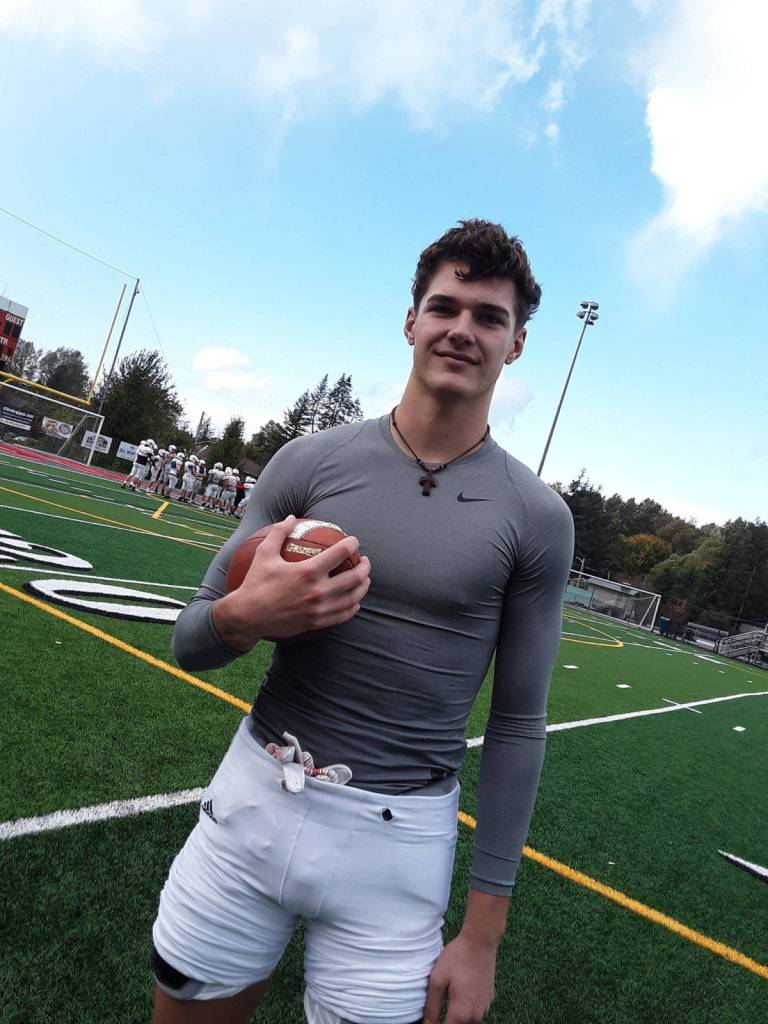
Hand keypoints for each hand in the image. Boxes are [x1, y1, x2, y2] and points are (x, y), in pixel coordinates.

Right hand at [213, 515, 371, 649]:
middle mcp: (317, 591)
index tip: (354, 541)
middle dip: (364, 566)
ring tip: (364, 579)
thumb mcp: (264, 554)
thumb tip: (292, 517)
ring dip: (363, 586)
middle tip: (363, 561)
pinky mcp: (317, 622)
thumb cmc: (255, 583)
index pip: (340, 553)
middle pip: (355, 577)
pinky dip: (353, 606)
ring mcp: (319, 609)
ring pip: (353, 597)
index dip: (352, 544)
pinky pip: (344, 614)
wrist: (248, 617)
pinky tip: (354, 600)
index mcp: (307, 572)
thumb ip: (279, 532)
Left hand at [422, 935, 496, 1023]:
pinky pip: (476, 1013)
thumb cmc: (457, 958)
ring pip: (468, 1023)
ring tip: (448, 1001)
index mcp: (461, 1013)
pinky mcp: (489, 1000)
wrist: (480, 942)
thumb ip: (432, 1007)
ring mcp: (484, 1008)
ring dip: (458, 1018)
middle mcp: (475, 1016)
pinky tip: (460, 995)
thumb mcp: (438, 980)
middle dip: (448, 1022)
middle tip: (438, 1010)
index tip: (430, 1020)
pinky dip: (467, 1011)